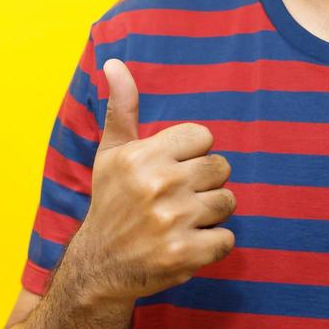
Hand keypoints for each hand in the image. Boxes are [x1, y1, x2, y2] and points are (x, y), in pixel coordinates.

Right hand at [66, 57, 236, 304]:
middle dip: (206, 183)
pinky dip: (213, 244)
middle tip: (179, 198)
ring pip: (228, 202)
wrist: (100, 265)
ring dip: (212, 214)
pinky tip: (187, 243)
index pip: (204, 136)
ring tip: (183, 221)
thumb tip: (113, 63)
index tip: (172, 170)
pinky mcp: (185, 254)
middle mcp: (157, 185)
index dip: (193, 154)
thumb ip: (122, 107)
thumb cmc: (111, 202)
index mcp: (142, 156)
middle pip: (221, 167)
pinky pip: (228, 239)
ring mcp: (172, 221)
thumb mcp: (111, 153)